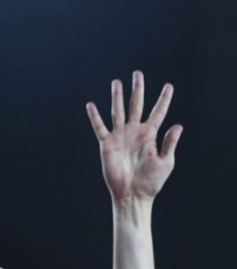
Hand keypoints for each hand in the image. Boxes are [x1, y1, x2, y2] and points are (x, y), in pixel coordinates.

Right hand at [86, 71, 182, 201]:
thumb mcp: (165, 162)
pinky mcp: (107, 144)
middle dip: (137, 89)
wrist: (132, 194)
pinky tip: (91, 105)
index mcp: (150, 135)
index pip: (158, 113)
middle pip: (136, 105)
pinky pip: (100, 127)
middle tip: (137, 74)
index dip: (164, 100)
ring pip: (118, 111)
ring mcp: (120, 136)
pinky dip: (95, 117)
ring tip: (116, 82)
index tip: (168, 86)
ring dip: (117, 97)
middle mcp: (134, 132)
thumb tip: (178, 125)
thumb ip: (169, 143)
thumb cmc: (151, 182)